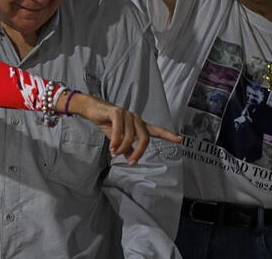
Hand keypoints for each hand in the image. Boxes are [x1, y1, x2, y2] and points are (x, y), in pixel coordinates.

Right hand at [62, 92, 180, 164]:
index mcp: (138, 125)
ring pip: (131, 136)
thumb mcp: (117, 138)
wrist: (92, 110)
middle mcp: (135, 118)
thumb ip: (126, 147)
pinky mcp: (117, 112)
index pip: (155, 130)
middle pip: (145, 138)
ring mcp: (127, 114)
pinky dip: (116, 141)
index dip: (168, 135)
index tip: (179, 139)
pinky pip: (120, 130)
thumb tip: (130, 158)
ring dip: (122, 147)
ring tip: (114, 153)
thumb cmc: (106, 122)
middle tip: (130, 161)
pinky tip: (112, 146)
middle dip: (139, 152)